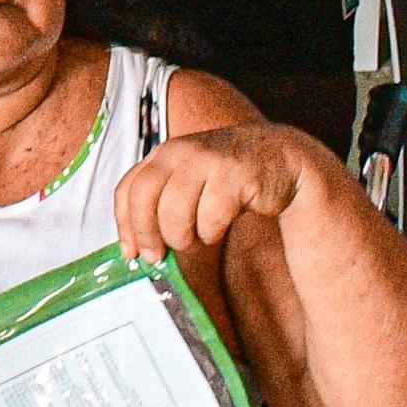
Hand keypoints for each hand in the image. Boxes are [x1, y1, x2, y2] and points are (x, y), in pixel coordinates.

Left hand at [113, 120, 314, 261]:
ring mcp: (206, 159)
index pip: (127, 188)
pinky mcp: (233, 174)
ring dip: (183, 237)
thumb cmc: (228, 180)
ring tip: (198, 235)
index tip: (131, 254)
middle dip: (148, 234)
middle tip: (158, 256)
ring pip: (174, 213)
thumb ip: (161, 204)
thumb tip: (135, 251)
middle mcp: (180, 150)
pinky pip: (209, 218)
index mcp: (164, 153)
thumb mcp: (190, 184)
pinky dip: (212, 231)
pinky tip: (222, 223)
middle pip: (143, 198)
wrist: (281, 160)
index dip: (125, 225)